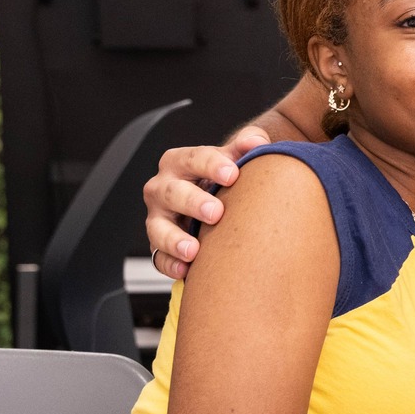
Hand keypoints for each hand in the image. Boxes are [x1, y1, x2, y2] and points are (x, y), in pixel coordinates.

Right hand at [145, 124, 270, 278]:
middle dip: (192, 201)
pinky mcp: (159, 246)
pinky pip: (159, 257)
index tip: (233, 174)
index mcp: (180, 162)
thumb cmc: (224, 178)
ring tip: (194, 249)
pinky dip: (170, 265)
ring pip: (158, 228)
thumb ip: (246, 145)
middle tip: (216, 212)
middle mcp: (163, 188)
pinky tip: (186, 271)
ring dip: (174, 239)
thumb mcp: (233, 159)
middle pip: (171, 192)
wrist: (214, 203)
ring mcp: (158, 218)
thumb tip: (256, 142)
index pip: (192, 158)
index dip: (211, 165)